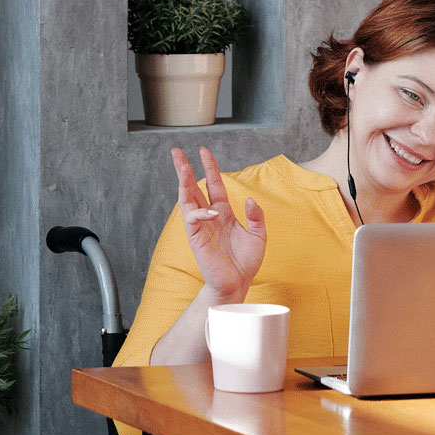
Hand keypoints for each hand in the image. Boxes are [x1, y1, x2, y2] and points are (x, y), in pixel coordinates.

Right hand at [171, 147, 264, 301]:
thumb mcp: (259, 235)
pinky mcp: (196, 238)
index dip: (209, 168)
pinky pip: (193, 219)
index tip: (204, 151)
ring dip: (183, 182)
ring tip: (182, 166)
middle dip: (183, 169)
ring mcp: (201, 226)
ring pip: (187, 199)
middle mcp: (209, 216)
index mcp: (223, 212)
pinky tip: (211, 212)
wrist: (237, 283)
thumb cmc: (246, 262)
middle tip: (176, 151)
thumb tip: (249, 200)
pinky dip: (199, 212)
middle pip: (193, 187)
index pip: (213, 184)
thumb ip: (256, 216)